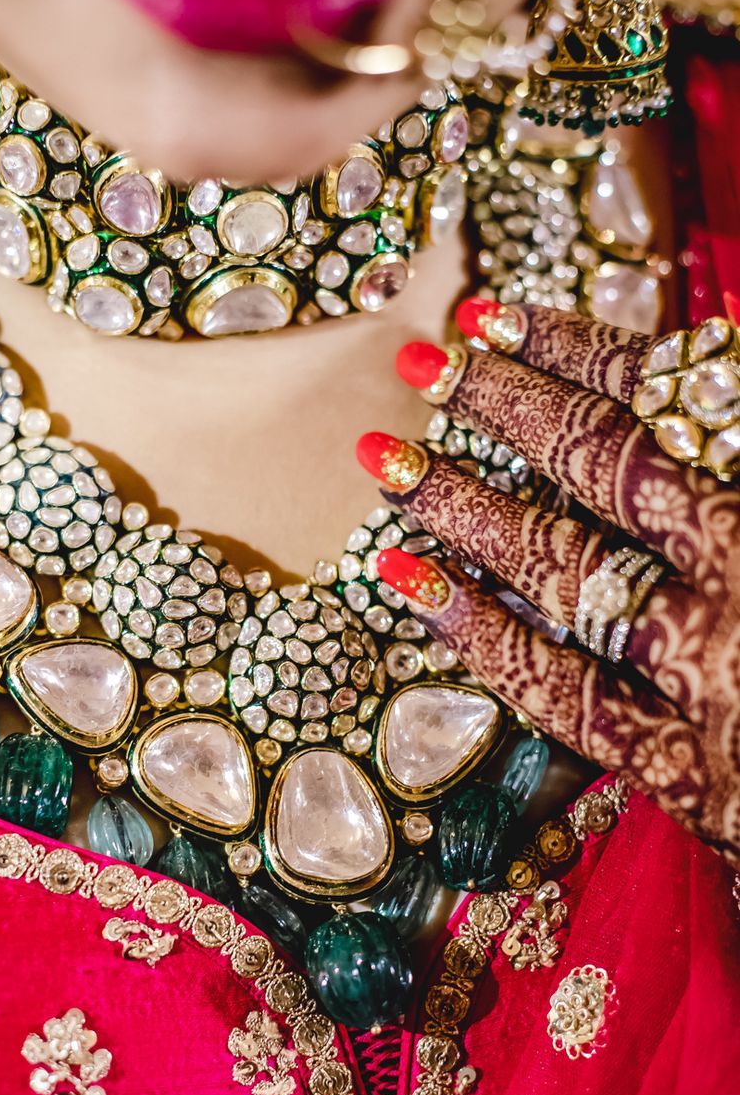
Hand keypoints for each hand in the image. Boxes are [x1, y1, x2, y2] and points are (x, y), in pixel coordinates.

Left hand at [357, 299, 739, 864]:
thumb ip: (738, 457)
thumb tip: (705, 370)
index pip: (670, 397)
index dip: (571, 351)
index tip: (492, 320)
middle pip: (604, 469)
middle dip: (503, 410)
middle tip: (417, 364)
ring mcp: (720, 677)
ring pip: (566, 573)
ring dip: (467, 511)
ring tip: (388, 465)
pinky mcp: (696, 775)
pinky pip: (563, 697)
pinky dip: (481, 640)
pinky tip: (414, 591)